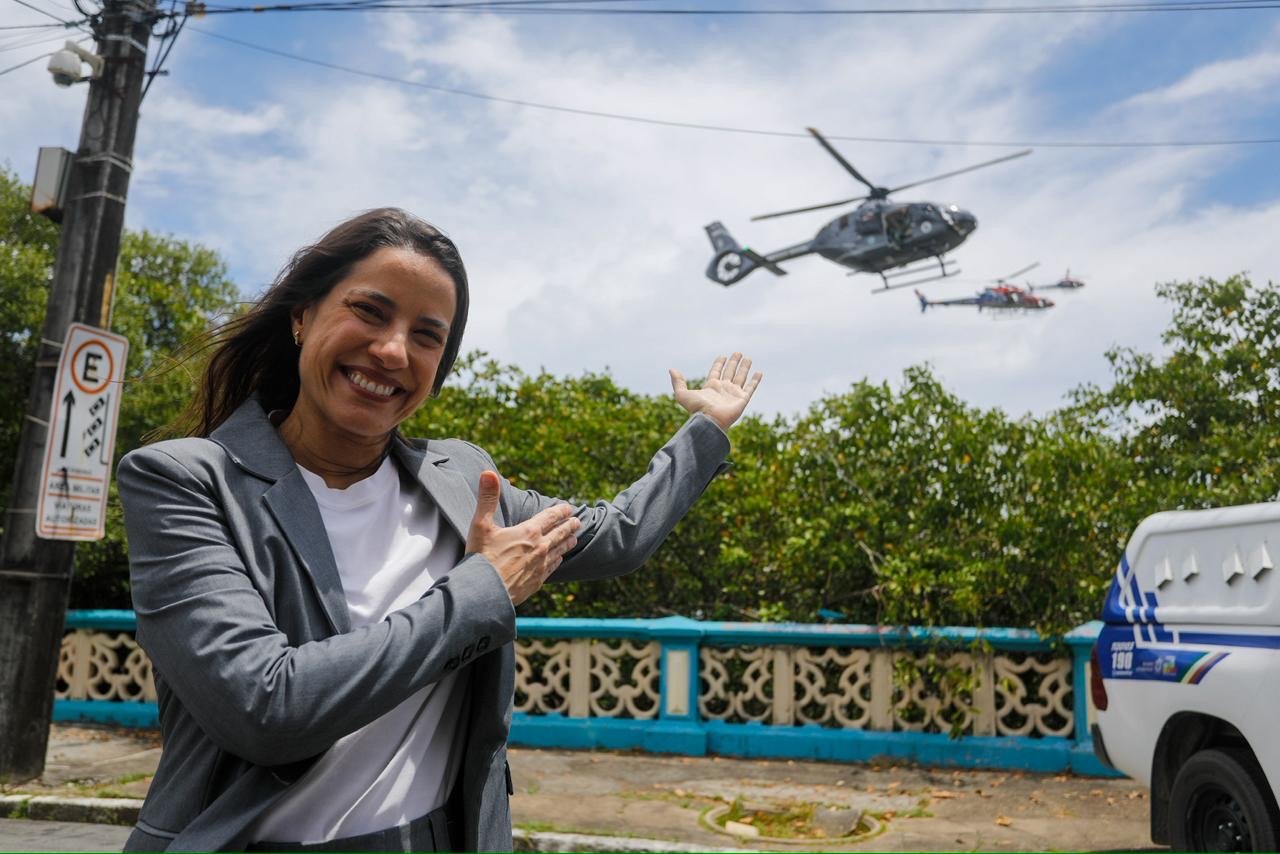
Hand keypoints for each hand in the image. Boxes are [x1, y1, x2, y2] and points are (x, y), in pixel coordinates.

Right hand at [466, 471, 580, 605]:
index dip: (560, 511)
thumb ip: (487, 498)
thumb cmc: (481, 557)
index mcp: (529, 532)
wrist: (484, 592)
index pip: (550, 517)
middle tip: (577, 522)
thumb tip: (487, 472)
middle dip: (569, 526)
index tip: (568, 507)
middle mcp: (540, 548)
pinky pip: (553, 568)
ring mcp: (540, 566)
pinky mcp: (537, 582)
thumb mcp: (481, 524)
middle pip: (560, 533)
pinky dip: (558, 560)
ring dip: (567, 542)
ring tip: (573, 539)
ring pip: (560, 551)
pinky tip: (558, 560)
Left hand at [669, 352, 762, 431]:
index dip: (719, 363)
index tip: (722, 356)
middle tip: (738, 352)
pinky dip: (755, 380)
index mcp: (711, 386)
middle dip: (733, 362)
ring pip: (741, 377)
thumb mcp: (682, 394)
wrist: (709, 421)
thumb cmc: (696, 409)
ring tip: (748, 358)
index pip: (716, 371)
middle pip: (729, 372)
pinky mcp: (743, 399)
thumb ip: (678, 382)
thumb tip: (671, 369)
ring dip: (744, 368)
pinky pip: (751, 387)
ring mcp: (733, 394)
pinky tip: (759, 372)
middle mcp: (723, 389)